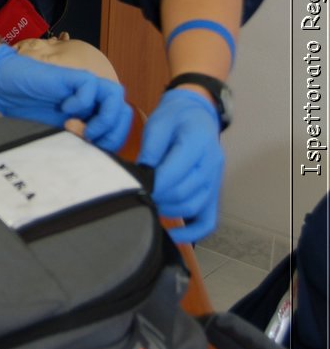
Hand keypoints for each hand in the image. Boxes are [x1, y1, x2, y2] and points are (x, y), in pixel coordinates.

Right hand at [0, 45, 132, 148]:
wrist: (4, 88)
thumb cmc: (28, 113)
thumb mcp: (57, 137)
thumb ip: (77, 144)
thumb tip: (96, 162)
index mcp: (92, 114)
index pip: (120, 128)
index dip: (113, 143)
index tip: (94, 153)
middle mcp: (93, 100)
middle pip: (124, 113)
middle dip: (112, 133)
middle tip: (88, 141)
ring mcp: (83, 87)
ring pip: (116, 96)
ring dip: (103, 117)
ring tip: (80, 128)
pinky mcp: (71, 76)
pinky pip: (91, 86)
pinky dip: (81, 101)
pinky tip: (64, 108)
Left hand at [138, 88, 223, 242]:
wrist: (198, 112)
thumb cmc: (175, 116)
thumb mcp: (158, 123)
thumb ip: (151, 149)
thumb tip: (142, 175)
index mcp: (198, 142)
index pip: (174, 173)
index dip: (152, 184)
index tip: (132, 186)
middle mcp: (212, 164)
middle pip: (183, 193)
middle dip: (157, 198)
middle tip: (137, 195)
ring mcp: (216, 180)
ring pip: (194, 207)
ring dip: (169, 211)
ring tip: (149, 205)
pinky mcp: (214, 191)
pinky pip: (209, 219)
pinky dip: (193, 232)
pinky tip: (175, 236)